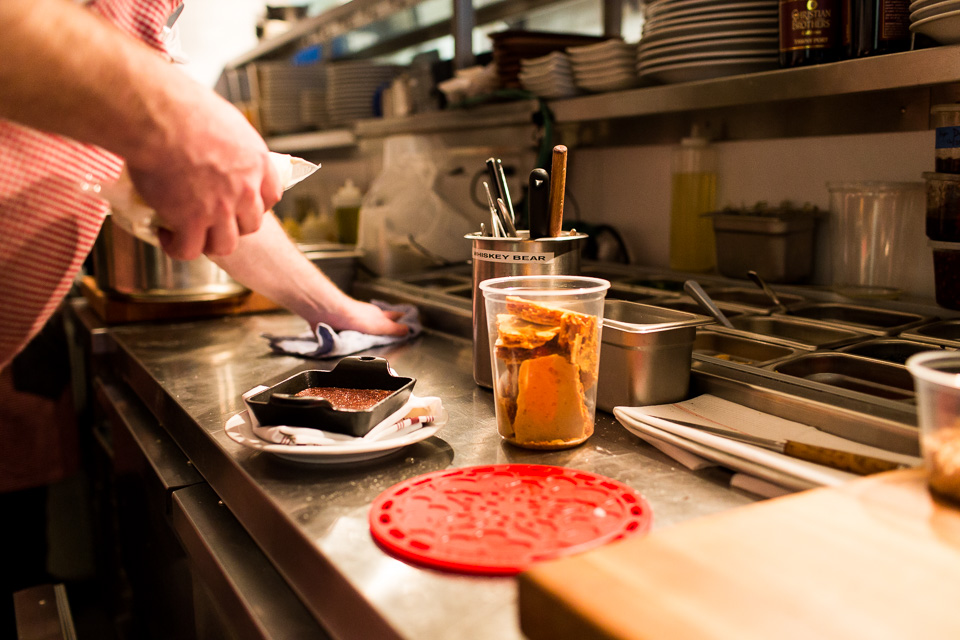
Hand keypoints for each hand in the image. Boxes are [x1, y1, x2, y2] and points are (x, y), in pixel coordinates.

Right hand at [126, 92, 282, 260]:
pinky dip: (177, 247)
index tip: (240, 204)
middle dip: (232, 225)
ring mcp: (220, 208)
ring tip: (189, 233)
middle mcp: (245, 189)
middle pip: (250, 224)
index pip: (271, 196)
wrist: (157, 117)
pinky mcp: (191, 220)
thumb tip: (221, 145)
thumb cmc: (182, 107)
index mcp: (257, 162)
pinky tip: (166, 235)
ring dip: (208, 242)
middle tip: (211, 219)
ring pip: (224, 244)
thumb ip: (231, 143)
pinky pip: (189, 250)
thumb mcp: (225, 121)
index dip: (256, 204)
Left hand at [323, 300, 410, 336]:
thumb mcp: (381, 326)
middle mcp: (367, 315)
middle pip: (380, 318)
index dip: (401, 320)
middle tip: (392, 331)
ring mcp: (353, 318)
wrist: (330, 313)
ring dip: (370, 329)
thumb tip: (408, 330)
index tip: (407, 324)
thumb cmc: (356, 318)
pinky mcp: (341, 323)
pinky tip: (354, 339)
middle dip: (386, 324)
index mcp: (378, 315)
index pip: (394, 316)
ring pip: (366, 323)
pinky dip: (355, 333)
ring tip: (374, 338)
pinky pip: (351, 328)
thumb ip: (394, 329)